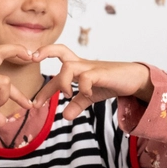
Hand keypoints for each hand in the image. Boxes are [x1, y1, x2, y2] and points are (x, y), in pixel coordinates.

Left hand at [31, 45, 153, 120]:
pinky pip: (86, 77)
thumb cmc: (111, 83)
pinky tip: (85, 95)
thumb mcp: (91, 96)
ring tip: (67, 95)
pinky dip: (82, 88)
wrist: (134, 80)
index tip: (34, 103)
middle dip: (44, 52)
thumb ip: (77, 104)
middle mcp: (82, 64)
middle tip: (32, 59)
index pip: (56, 71)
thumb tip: (64, 117)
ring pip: (68, 66)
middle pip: (60, 50)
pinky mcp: (102, 73)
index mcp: (78, 68)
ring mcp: (92, 68)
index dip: (44, 88)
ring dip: (62, 82)